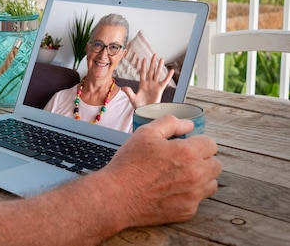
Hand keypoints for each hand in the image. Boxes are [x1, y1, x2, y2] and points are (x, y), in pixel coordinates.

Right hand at [97, 115, 220, 227]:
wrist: (117, 196)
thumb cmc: (130, 164)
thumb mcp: (145, 133)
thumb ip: (170, 123)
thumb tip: (188, 125)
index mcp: (188, 153)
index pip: (211, 145)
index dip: (198, 142)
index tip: (187, 145)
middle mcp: (196, 175)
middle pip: (216, 165)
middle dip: (203, 159)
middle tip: (183, 160)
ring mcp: (193, 195)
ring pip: (211, 183)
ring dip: (201, 177)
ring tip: (179, 175)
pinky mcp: (187, 211)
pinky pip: (198, 200)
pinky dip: (189, 194)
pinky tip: (171, 190)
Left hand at [122, 53, 174, 107]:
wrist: (146, 112)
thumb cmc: (139, 106)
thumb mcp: (132, 98)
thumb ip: (128, 92)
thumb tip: (123, 87)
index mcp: (142, 84)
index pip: (143, 72)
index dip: (143, 66)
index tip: (144, 59)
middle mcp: (149, 83)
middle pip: (151, 70)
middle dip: (152, 62)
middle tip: (154, 55)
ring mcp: (155, 85)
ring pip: (157, 73)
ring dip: (159, 66)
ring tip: (161, 59)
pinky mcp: (160, 89)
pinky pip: (165, 81)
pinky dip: (168, 76)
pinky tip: (171, 70)